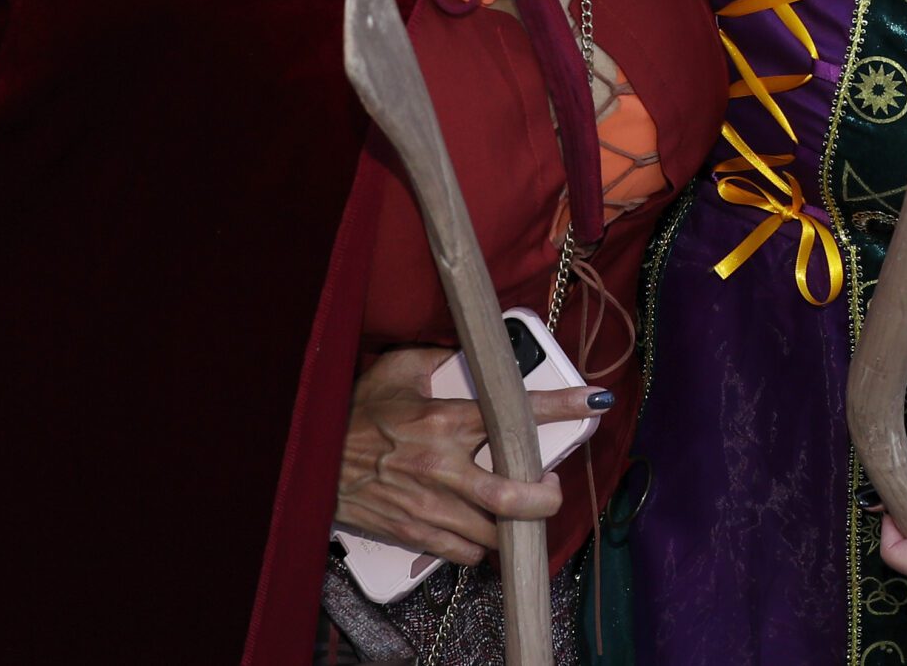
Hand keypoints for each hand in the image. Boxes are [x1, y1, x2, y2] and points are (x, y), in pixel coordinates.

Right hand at [336, 347, 603, 563]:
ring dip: (514, 523)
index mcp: (445, 421)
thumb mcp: (398, 372)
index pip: (515, 415)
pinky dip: (481, 544)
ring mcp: (430, 507)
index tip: (594, 402)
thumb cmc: (355, 415)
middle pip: (515, 498)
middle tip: (550, 487)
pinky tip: (480, 525)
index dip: (561, 406)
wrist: (312, 461)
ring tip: (516, 507)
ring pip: (495, 533)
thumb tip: (475, 353)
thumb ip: (441, 361)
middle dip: (546, 498)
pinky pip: (466, 552)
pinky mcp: (415, 534)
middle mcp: (443, 468)